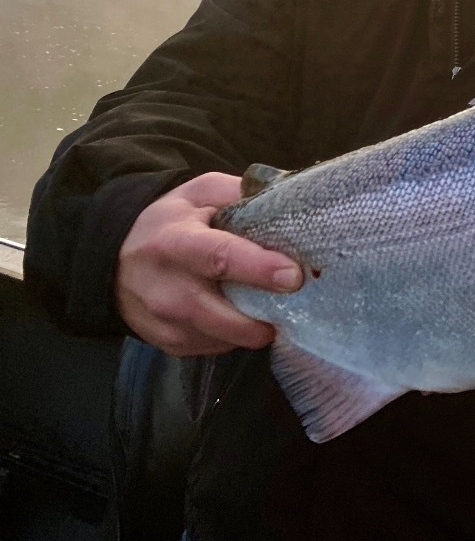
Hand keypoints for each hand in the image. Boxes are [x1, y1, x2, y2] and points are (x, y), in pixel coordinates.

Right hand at [116, 172, 303, 356]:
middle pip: (220, 315)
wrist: (115, 260)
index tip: (294, 277)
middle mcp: (164, 288)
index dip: (259, 269)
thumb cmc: (170, 222)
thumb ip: (239, 193)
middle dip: (261, 317)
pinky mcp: (169, 343)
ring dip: (253, 329)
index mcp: (175, 242)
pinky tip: (241, 316)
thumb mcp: (199, 193)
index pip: (219, 257)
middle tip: (293, 304)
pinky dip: (235, 336)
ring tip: (271, 308)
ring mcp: (163, 321)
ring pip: (222, 338)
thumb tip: (287, 200)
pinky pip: (215, 347)